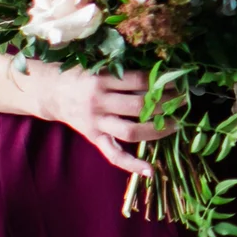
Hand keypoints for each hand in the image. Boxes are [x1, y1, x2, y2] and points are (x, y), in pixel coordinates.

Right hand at [39, 66, 167, 177]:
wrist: (52, 92)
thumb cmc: (82, 76)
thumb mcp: (99, 66)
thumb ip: (124, 72)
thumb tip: (161, 74)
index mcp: (102, 79)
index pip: (139, 81)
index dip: (162, 81)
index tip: (179, 81)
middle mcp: (99, 102)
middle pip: (139, 105)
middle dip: (166, 103)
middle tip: (184, 101)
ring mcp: (96, 122)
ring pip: (131, 130)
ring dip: (157, 129)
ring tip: (176, 124)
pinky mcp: (94, 138)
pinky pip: (113, 155)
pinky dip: (132, 165)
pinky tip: (151, 170)